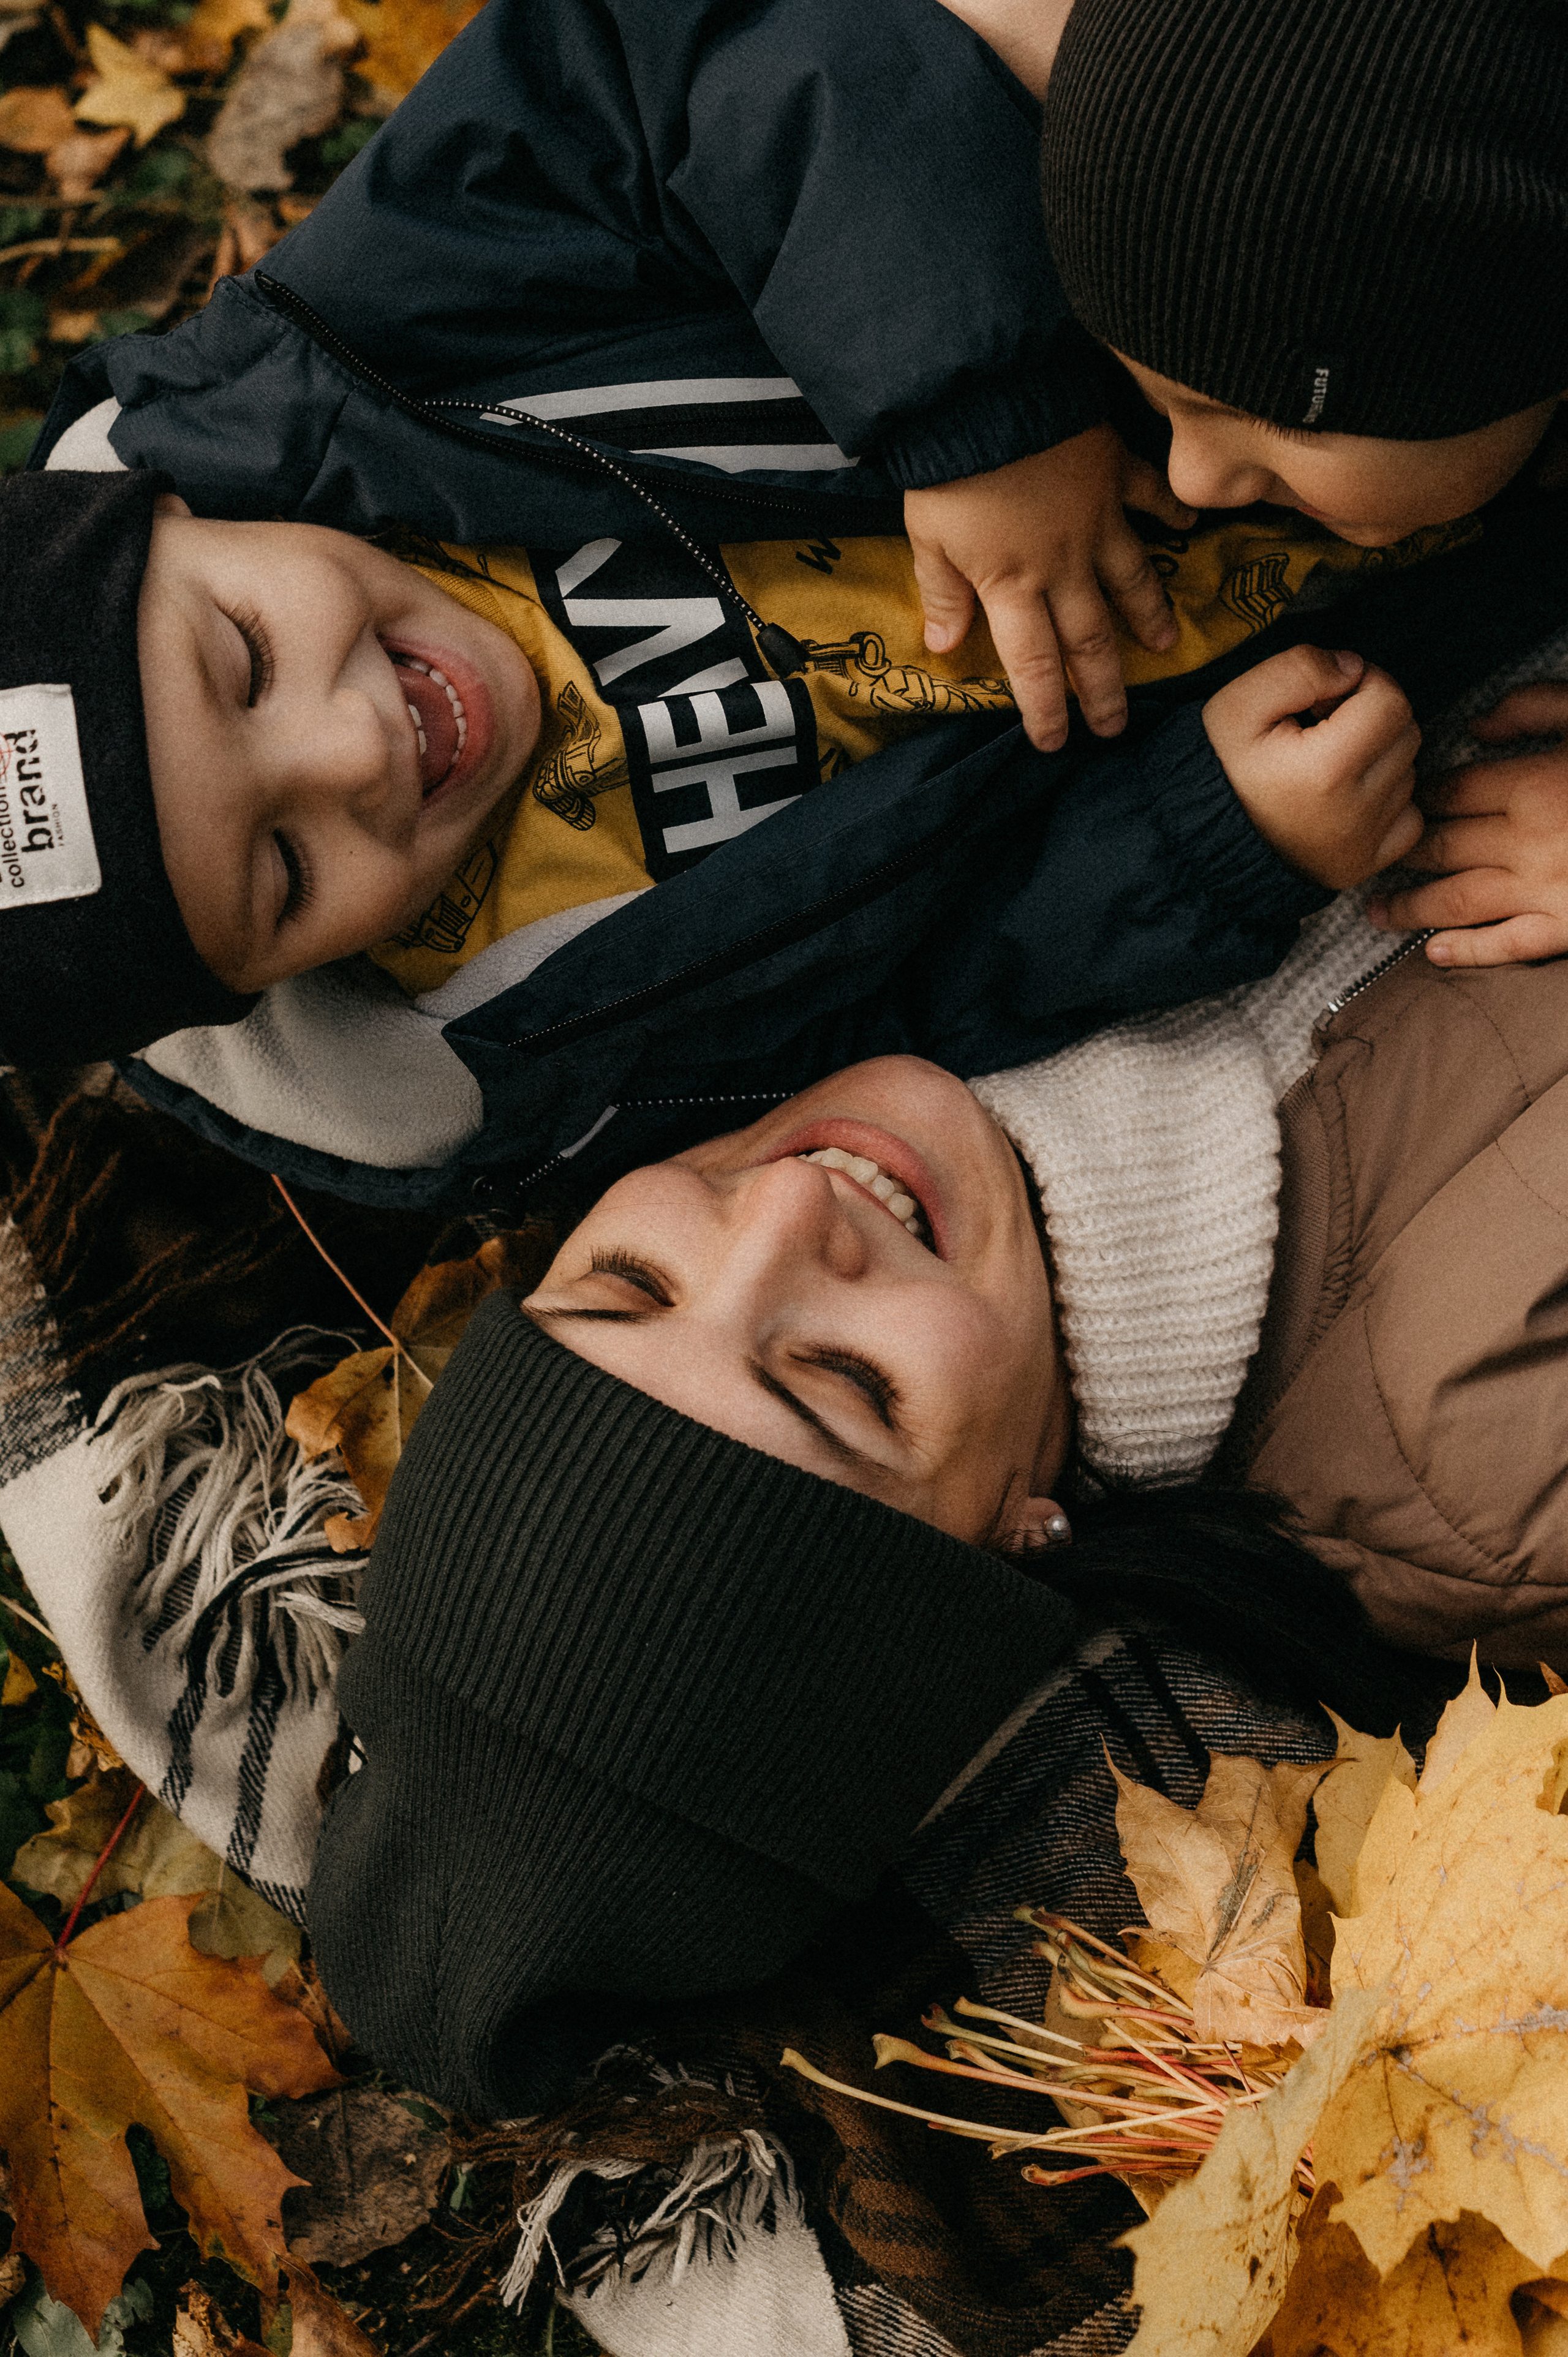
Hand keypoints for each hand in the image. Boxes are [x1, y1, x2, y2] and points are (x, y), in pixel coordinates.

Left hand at [905, 425, 1196, 752]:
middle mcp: (1063, 564)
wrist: (987, 390)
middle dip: (1104, 689)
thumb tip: (945, 646)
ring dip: (1149, 616)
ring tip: (1165, 646)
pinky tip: (1191, 523)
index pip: (1033, 665)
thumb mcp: (927, 536)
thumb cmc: (948, 467)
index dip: (1045, 708)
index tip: (1055, 742)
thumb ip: (942, 592)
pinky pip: (1150, 495)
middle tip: (1116, 725)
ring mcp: (1096, 519)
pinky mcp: (1113, 471)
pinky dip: (1172, 510)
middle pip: (1088, 640)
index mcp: (1012, 585)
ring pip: (1131, 581)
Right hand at [1203, 645, 1422, 888]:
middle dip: (1372, 718)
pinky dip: (1386, 802)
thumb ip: (1298, 668)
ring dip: (1377, 757)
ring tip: (1327, 765)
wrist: (1205, 837)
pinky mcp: (1367, 864)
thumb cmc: (1222, 769)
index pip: (1390, 700)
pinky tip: (1347, 798)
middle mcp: (1355, 812)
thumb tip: (1353, 668)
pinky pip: (1410, 817)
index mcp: (1326, 769)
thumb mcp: (1239, 704)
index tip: (1324, 699)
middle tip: (1323, 729)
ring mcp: (1365, 844)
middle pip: (1405, 733)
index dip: (1361, 683)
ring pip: (1408, 771)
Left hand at [1367, 682, 1567, 964]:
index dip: (1416, 796)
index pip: (1449, 792)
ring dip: (1410, 908)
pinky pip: (1509, 945)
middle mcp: (1528, 841)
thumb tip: (1477, 725)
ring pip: (1458, 900)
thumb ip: (1535, 708)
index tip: (1393, 800)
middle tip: (1358, 862)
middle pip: (1441, 847)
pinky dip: (1468, 952)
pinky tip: (1434, 954)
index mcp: (1533, 783)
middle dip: (1399, 853)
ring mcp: (1548, 890)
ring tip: (1374, 913)